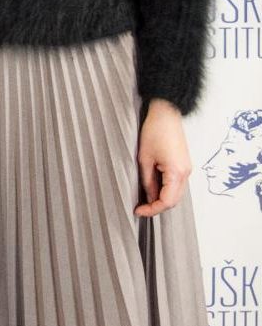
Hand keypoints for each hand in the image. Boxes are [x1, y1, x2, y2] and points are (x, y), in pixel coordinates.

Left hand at [135, 97, 191, 216]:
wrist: (166, 114)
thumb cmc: (154, 131)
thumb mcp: (144, 158)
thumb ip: (147, 180)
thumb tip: (149, 197)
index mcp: (176, 173)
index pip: (167, 201)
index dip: (152, 209)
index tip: (138, 211)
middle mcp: (186, 173)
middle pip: (174, 200)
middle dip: (157, 206)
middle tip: (141, 208)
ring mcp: (187, 169)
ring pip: (176, 193)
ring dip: (162, 198)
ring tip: (144, 199)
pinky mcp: (184, 164)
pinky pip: (177, 184)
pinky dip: (166, 189)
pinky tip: (153, 188)